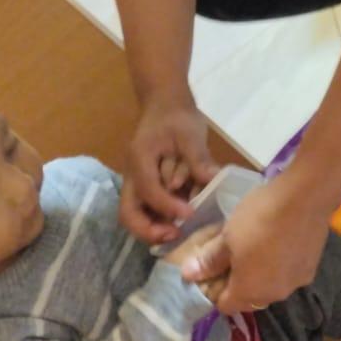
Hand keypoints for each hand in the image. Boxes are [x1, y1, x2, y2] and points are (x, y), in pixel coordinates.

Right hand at [120, 91, 219, 243]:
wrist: (165, 105)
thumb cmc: (177, 116)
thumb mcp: (191, 132)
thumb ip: (198, 158)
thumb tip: (213, 180)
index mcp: (140, 158)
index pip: (148, 190)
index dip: (167, 206)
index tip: (190, 214)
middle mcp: (132, 175)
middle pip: (128, 213)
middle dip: (149, 230)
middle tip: (174, 236)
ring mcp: (136, 184)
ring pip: (135, 216)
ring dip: (155, 229)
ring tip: (179, 234)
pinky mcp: (146, 188)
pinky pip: (148, 211)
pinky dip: (162, 220)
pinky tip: (183, 222)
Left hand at [179, 175, 329, 314]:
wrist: (305, 198)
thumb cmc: (258, 218)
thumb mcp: (227, 236)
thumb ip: (209, 260)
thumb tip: (188, 275)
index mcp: (249, 292)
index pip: (226, 306)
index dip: (216, 292)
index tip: (214, 271)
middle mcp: (274, 295)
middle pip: (250, 298)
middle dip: (239, 283)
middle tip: (234, 256)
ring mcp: (296, 284)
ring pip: (271, 286)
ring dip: (262, 274)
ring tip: (258, 246)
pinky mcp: (311, 270)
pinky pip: (288, 275)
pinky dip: (281, 266)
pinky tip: (280, 242)